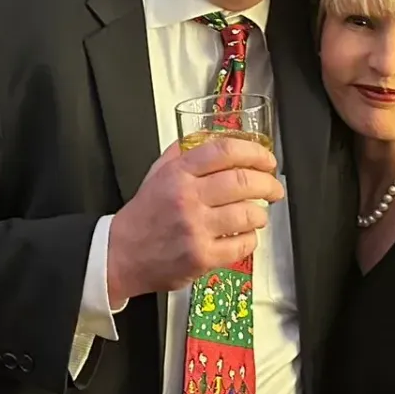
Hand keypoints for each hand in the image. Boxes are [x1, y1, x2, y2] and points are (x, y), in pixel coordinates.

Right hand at [106, 138, 282, 306]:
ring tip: (258, 214)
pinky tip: (244, 236)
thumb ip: (182, 153)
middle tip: (274, 188)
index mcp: (178, 174)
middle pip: (243, 180)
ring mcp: (195, 228)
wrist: (121, 255)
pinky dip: (250, 239)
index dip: (254, 152)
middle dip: (268, 183)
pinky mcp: (202, 257)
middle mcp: (187, 198)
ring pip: (247, 213)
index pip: (224, 151)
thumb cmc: (143, 216)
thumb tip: (211, 136)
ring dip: (261, 213)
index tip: (267, 159)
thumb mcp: (156, 174)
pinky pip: (242, 244)